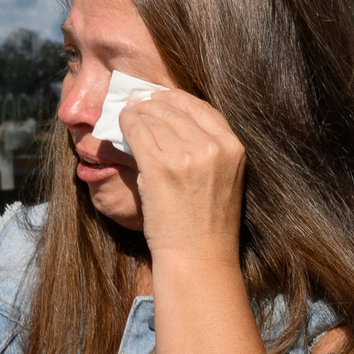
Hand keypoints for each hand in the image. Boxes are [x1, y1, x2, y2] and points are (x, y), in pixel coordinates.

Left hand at [115, 89, 243, 264]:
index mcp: (233, 147)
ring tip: (128, 116)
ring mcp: (185, 155)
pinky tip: (121, 124)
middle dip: (152, 104)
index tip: (161, 98)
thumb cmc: (208, 223)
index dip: (177, 99)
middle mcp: (212, 147)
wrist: (199, 256)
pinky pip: (136, 131)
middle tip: (138, 105)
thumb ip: (209, 148)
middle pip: (175, 109)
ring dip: (137, 114)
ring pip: (153, 117)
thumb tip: (173, 121)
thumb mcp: (224, 177)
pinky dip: (126, 123)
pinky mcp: (159, 166)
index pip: (202, 108)